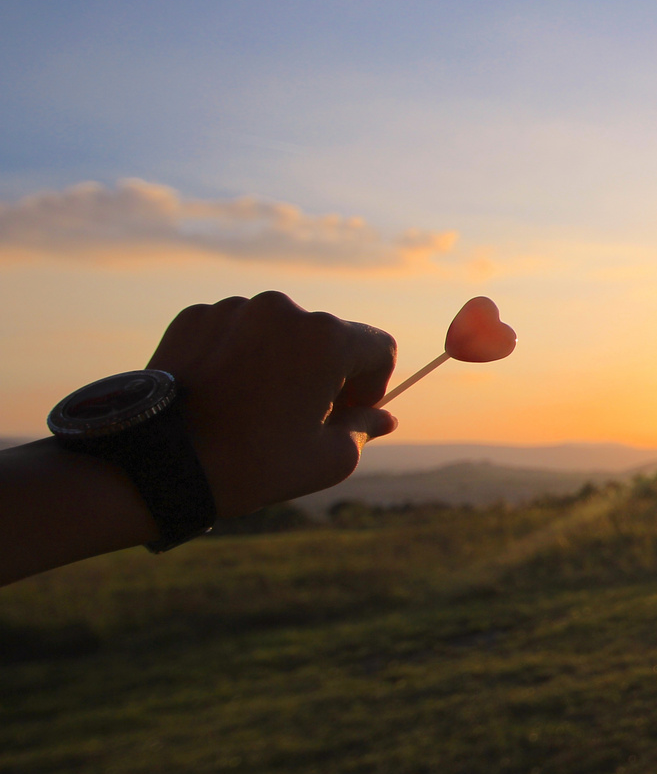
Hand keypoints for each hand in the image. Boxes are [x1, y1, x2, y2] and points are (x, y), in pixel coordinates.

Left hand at [147, 291, 398, 517]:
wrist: (157, 464)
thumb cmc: (253, 464)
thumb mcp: (328, 459)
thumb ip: (365, 428)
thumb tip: (382, 416)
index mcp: (326, 337)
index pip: (378, 348)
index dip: (374, 385)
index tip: (349, 412)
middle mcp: (282, 309)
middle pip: (327, 337)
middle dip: (326, 373)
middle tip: (302, 416)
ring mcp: (234, 309)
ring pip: (278, 333)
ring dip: (281, 362)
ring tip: (255, 407)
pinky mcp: (195, 318)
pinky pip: (234, 332)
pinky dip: (239, 357)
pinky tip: (224, 394)